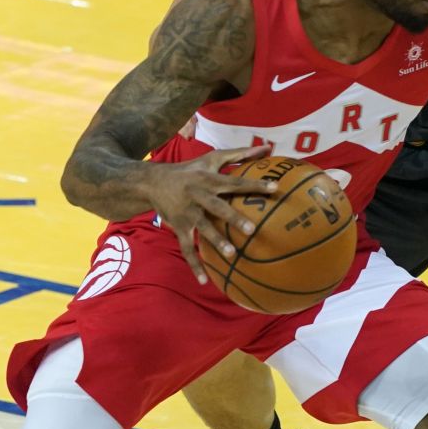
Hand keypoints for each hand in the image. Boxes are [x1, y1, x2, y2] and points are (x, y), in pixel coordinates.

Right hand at [143, 144, 276, 282]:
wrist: (152, 182)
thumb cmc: (190, 170)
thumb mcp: (212, 159)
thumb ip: (240, 154)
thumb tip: (267, 147)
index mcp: (209, 180)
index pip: (235, 181)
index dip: (254, 184)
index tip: (275, 188)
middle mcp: (198, 196)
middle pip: (217, 207)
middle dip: (233, 218)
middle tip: (252, 229)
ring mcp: (187, 213)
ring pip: (202, 229)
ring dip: (215, 241)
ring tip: (231, 254)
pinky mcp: (179, 228)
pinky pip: (187, 248)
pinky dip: (194, 265)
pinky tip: (204, 281)